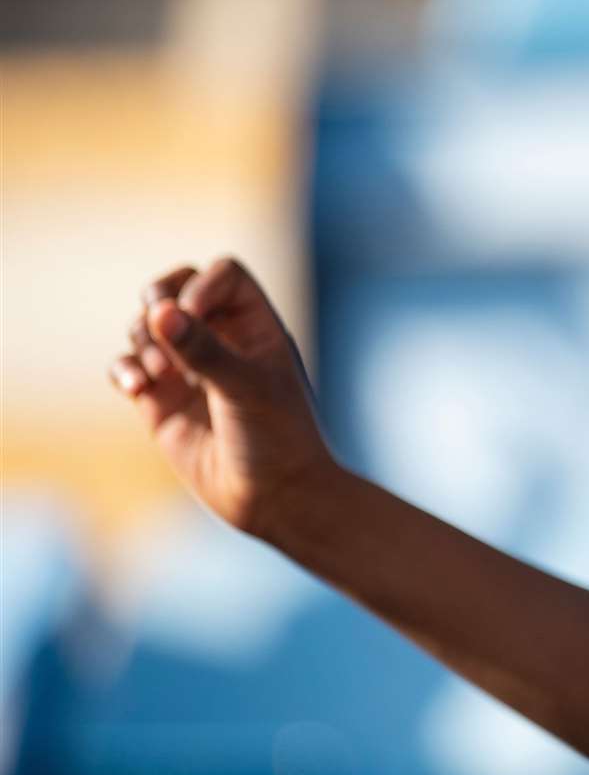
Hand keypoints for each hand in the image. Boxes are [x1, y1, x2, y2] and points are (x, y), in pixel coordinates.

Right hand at [108, 257, 338, 537]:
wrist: (274, 499)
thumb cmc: (277, 438)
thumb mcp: (245, 388)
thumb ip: (204, 350)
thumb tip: (160, 311)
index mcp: (256, 328)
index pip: (223, 275)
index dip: (202, 284)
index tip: (194, 313)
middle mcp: (222, 342)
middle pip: (175, 288)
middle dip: (159, 301)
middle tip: (161, 327)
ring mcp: (190, 370)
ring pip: (148, 327)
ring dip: (143, 339)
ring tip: (161, 372)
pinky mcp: (162, 400)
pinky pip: (129, 366)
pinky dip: (124, 369)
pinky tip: (137, 387)